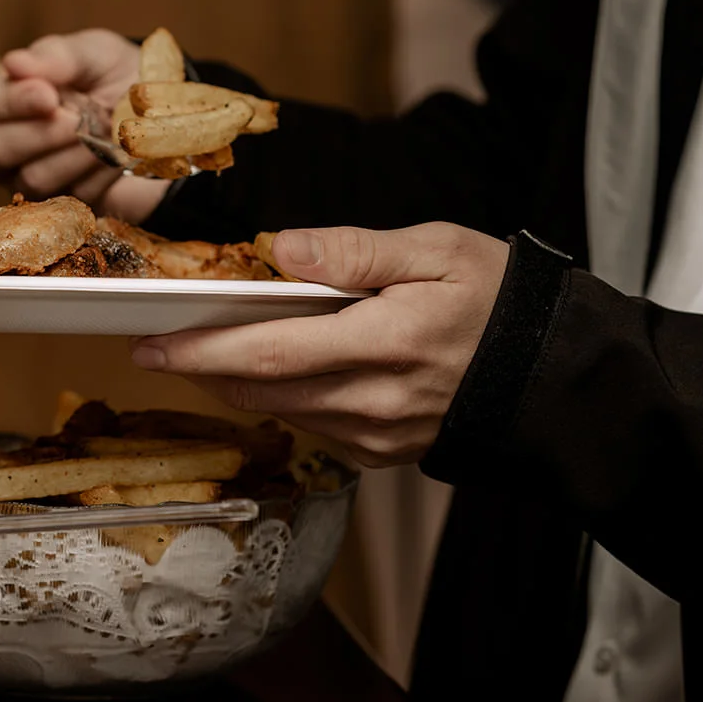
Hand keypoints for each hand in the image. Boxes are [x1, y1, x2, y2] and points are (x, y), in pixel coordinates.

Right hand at [0, 29, 166, 221]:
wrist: (164, 115)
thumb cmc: (115, 77)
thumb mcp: (93, 54)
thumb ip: (57, 57)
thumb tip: (14, 63)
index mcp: (4, 97)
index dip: (9, 102)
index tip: (49, 95)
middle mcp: (7, 142)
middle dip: (43, 134)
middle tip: (80, 119)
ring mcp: (30, 178)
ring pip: (32, 178)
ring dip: (76, 154)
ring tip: (104, 133)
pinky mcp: (63, 207)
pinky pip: (72, 198)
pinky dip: (100, 174)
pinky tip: (115, 157)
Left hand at [129, 223, 510, 465]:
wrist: (552, 375)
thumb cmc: (499, 300)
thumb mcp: (439, 250)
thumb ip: (356, 251)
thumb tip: (280, 248)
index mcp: (388, 342)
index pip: (269, 353)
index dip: (200, 351)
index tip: (150, 341)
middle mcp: (376, 401)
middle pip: (261, 390)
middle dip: (198, 370)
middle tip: (152, 346)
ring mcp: (378, 435)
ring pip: (281, 411)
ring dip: (233, 384)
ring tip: (199, 349)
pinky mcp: (382, 453)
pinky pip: (311, 426)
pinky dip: (279, 399)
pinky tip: (266, 370)